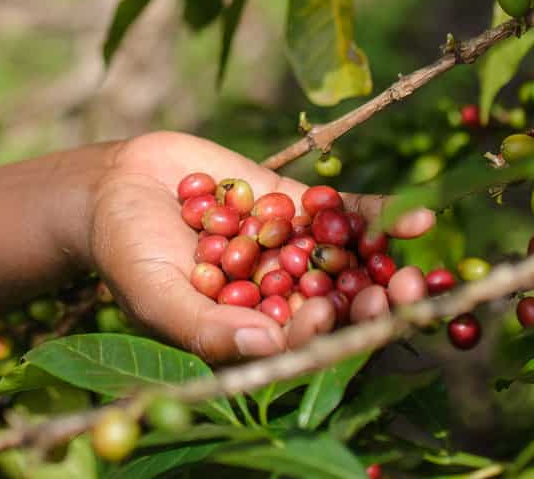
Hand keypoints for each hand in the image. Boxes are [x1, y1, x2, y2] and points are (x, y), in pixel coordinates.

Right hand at [86, 131, 434, 362]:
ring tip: (415, 260)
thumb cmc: (126, 252)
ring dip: (388, 265)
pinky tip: (417, 216)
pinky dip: (382, 216)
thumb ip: (207, 329)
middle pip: (339, 310)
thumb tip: (266, 349)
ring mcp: (294, 251)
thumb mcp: (156, 296)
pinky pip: (348, 215)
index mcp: (252, 336)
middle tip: (399, 293)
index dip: (321, 337)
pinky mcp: (299, 206)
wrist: (116, 186)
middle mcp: (281, 299)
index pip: (299, 347)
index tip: (324, 317)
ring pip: (353, 265)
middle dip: (374, 305)